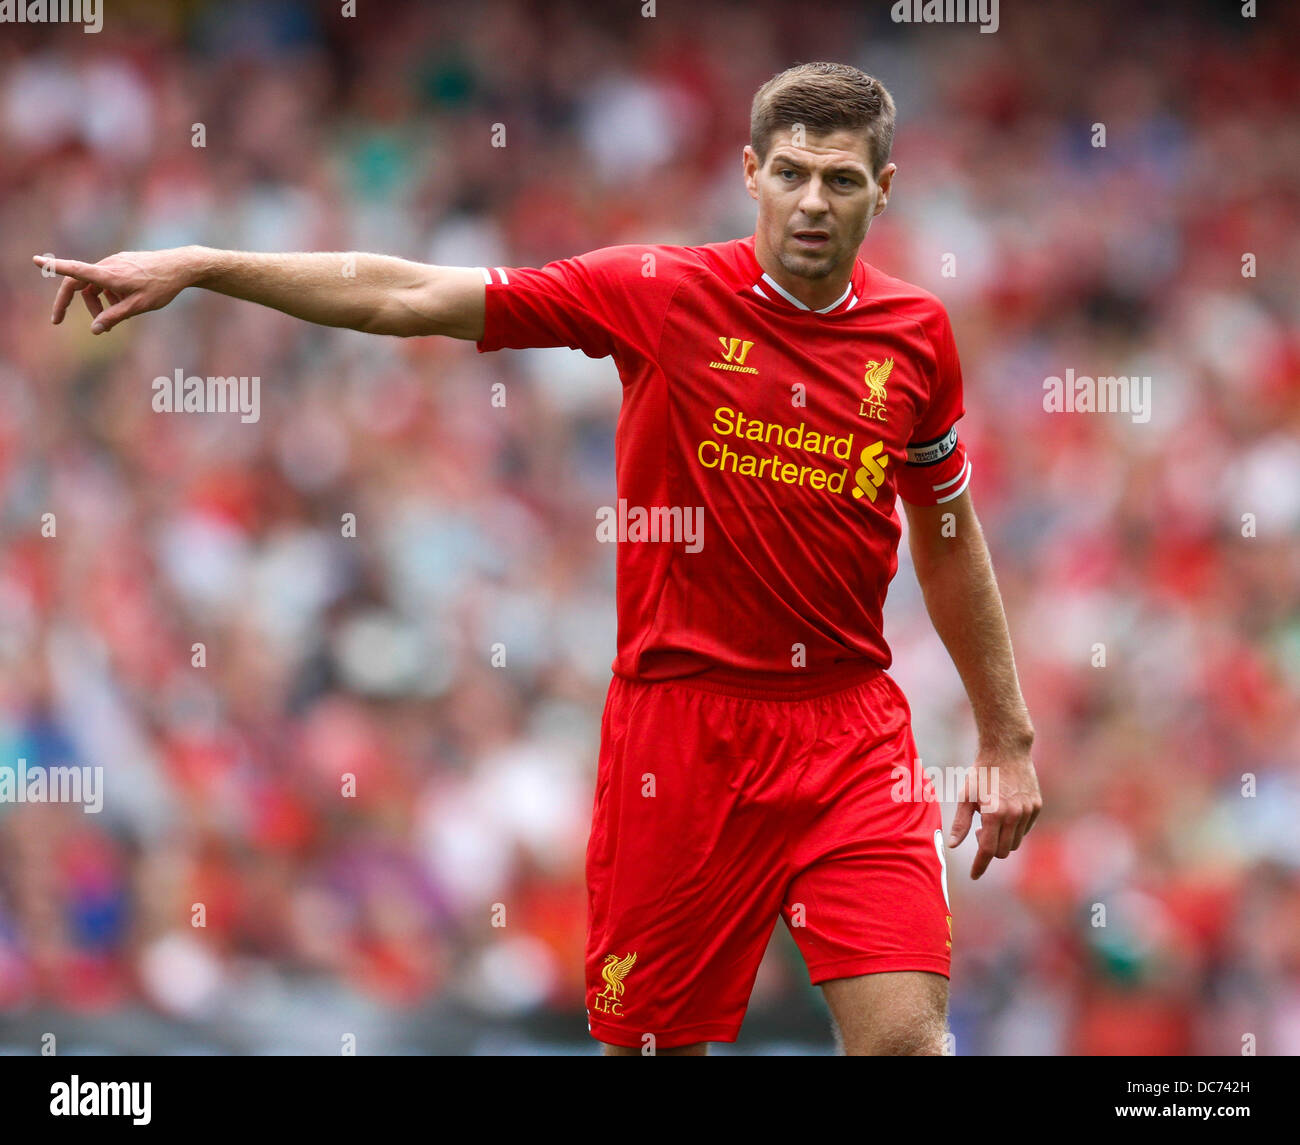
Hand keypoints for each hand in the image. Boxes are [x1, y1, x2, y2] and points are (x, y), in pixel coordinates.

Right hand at [33, 247, 199, 333]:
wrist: (181, 267)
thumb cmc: (161, 287)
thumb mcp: (138, 307)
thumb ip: (114, 317)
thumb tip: (94, 329)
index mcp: (108, 275)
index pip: (76, 270)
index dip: (55, 267)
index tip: (36, 261)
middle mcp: (108, 265)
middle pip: (78, 283)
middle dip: (69, 302)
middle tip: (58, 320)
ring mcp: (115, 263)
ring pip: (94, 284)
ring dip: (96, 301)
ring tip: (115, 315)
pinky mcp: (122, 263)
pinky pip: (106, 279)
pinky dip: (108, 293)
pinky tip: (125, 302)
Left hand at [948, 747, 1040, 878]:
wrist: (1007, 750)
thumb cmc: (982, 773)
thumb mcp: (966, 796)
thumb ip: (960, 823)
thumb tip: (953, 846)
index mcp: (994, 814)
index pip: (987, 851)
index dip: (980, 865)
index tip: (974, 875)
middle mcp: (1014, 815)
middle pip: (1002, 850)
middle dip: (990, 849)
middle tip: (979, 831)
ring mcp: (1028, 811)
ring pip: (1015, 842)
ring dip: (1002, 840)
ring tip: (991, 821)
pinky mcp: (1036, 806)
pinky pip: (1025, 829)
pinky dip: (1014, 830)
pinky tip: (1005, 815)